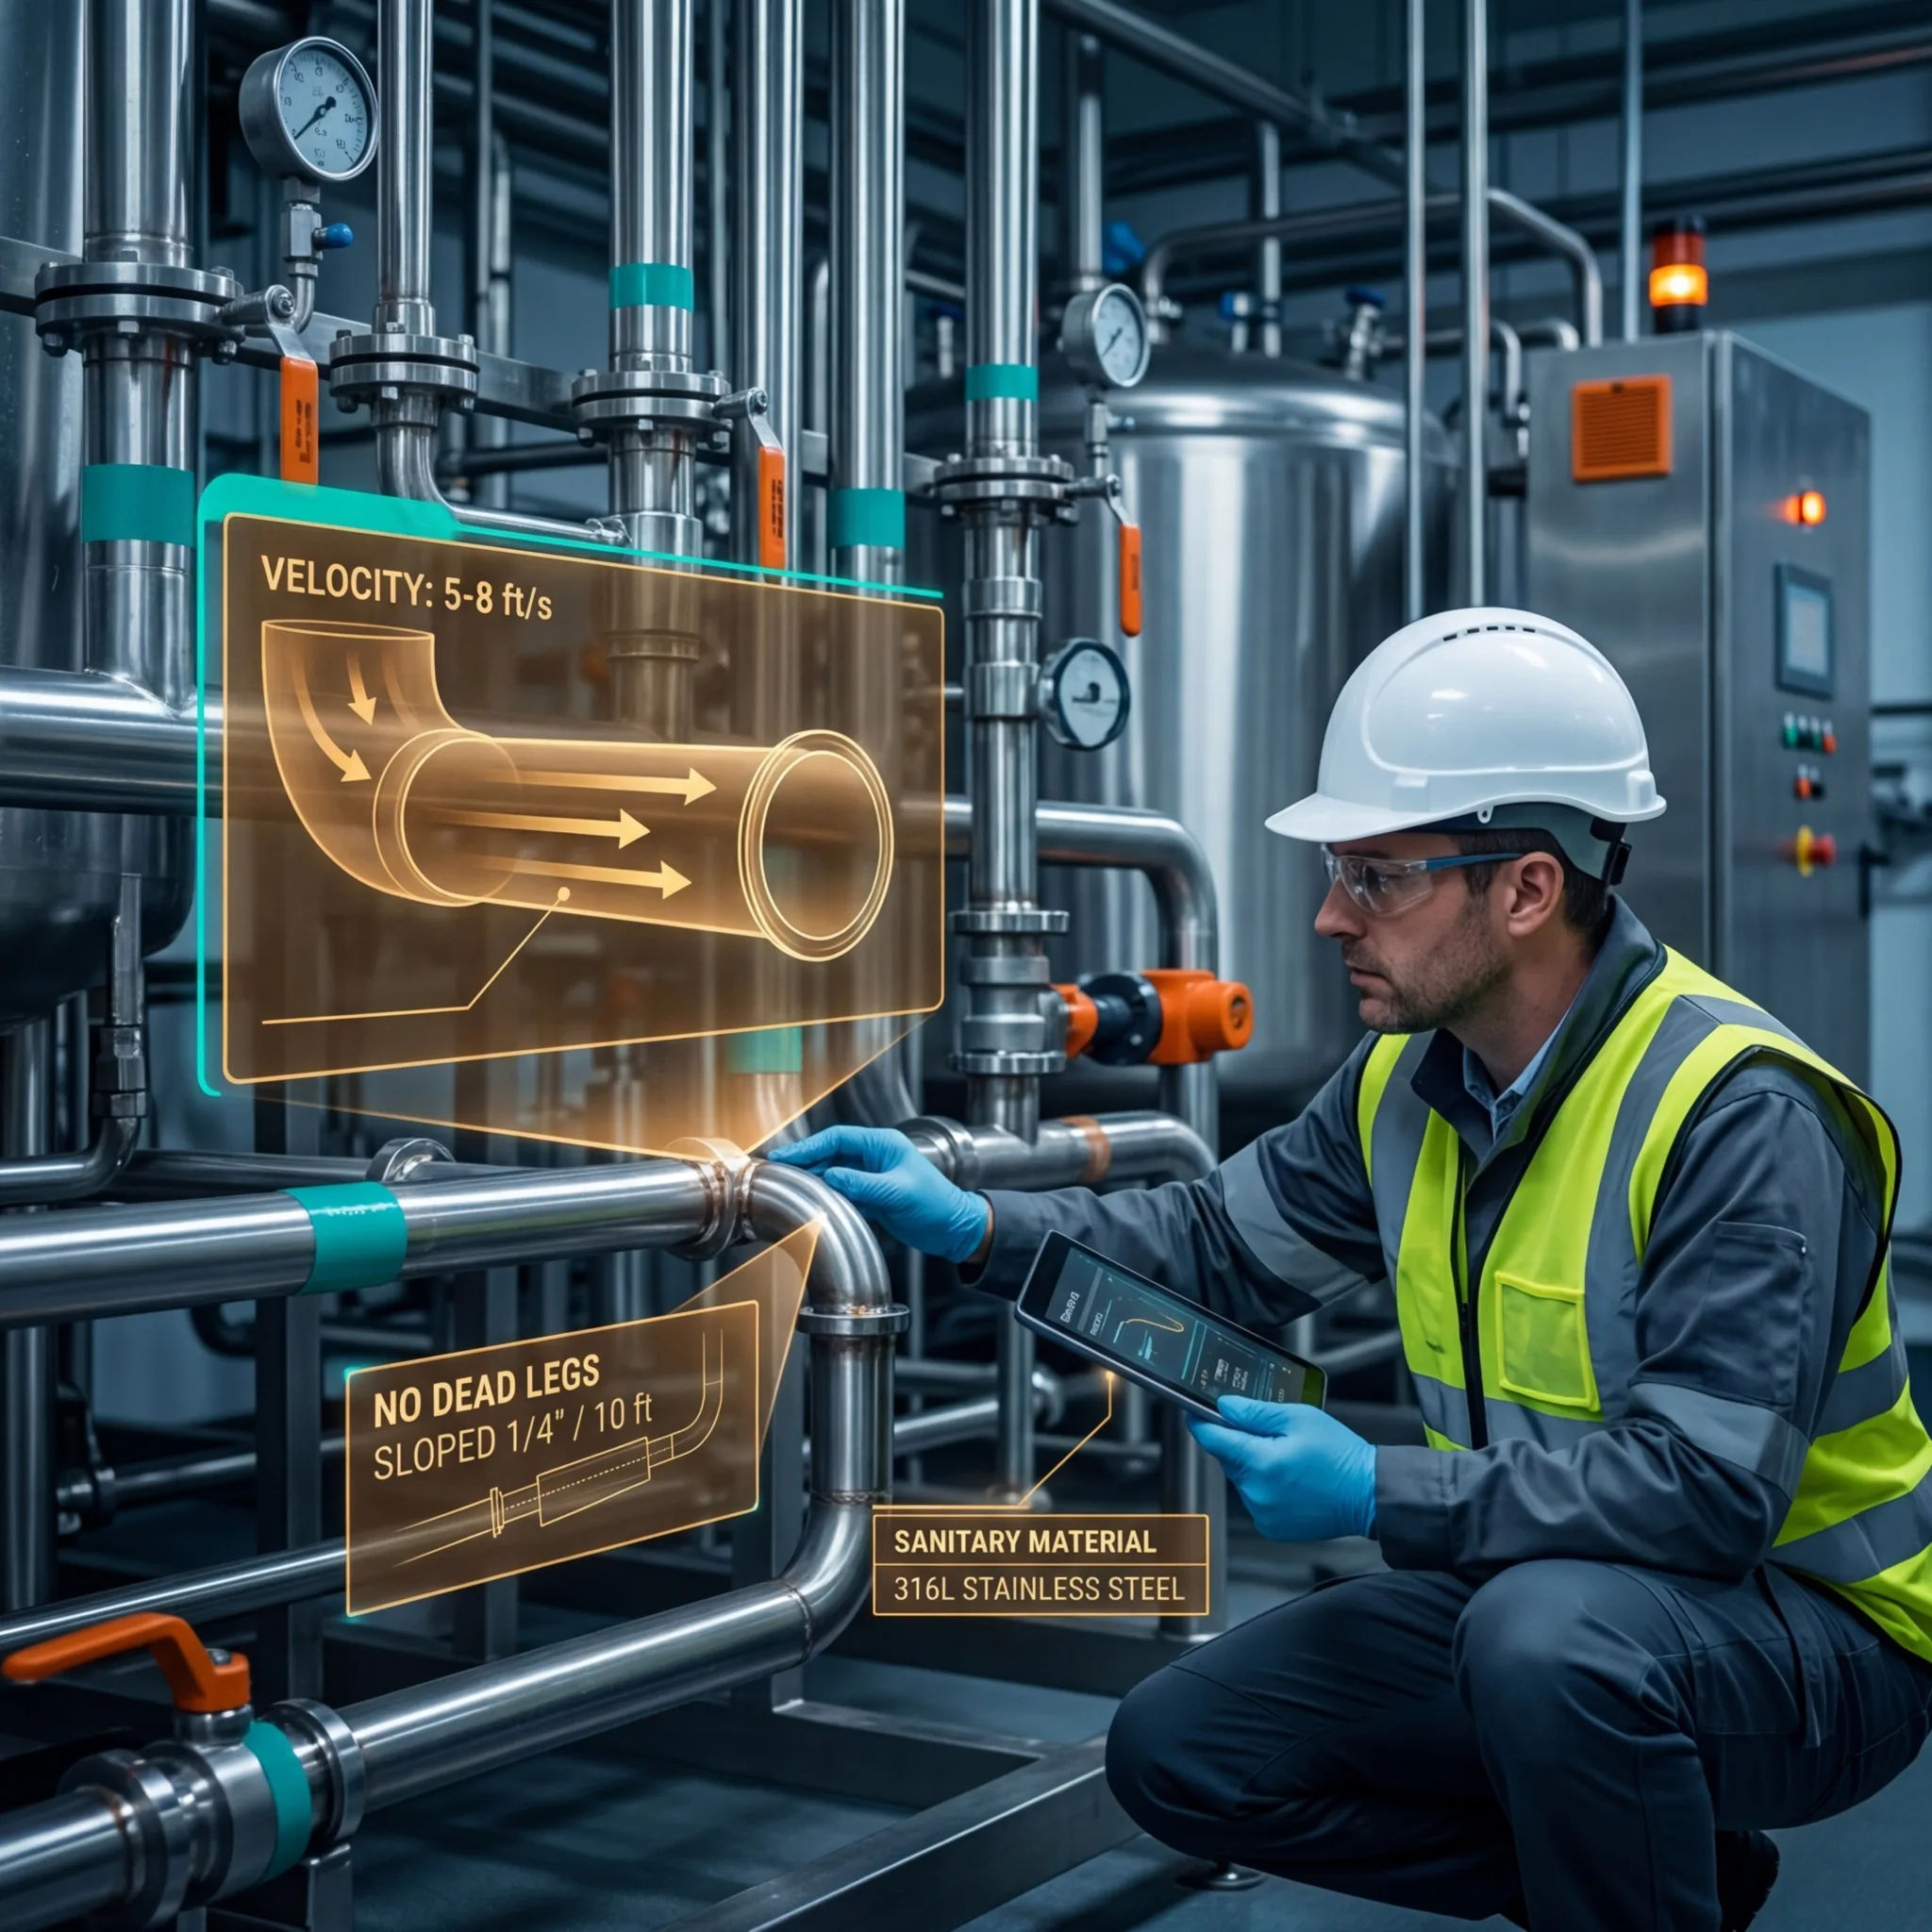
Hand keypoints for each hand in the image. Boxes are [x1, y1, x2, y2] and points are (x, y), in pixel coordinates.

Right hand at [767, 1126, 991, 1262]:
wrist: (953, 1228)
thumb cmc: (936, 1204)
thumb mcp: (898, 1192)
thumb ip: (862, 1183)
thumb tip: (830, 1176)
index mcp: (883, 1144)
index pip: (838, 1138)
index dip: (810, 1146)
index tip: (787, 1155)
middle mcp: (875, 1157)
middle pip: (831, 1153)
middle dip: (805, 1160)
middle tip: (778, 1169)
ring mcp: (872, 1176)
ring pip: (834, 1172)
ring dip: (813, 1178)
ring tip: (789, 1185)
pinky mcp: (872, 1195)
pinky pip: (843, 1190)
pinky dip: (827, 1194)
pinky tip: (812, 1201)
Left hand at [1187, 1394, 1377, 1542]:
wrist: (1368, 1493)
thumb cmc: (1340, 1455)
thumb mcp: (1298, 1418)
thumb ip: (1255, 1413)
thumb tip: (1225, 1407)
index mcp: (1260, 1463)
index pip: (1213, 1440)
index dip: (1201, 1423)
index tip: (1194, 1413)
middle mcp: (1256, 1492)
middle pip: (1228, 1459)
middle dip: (1240, 1443)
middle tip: (1271, 1434)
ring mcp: (1262, 1513)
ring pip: (1241, 1478)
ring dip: (1253, 1465)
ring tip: (1288, 1459)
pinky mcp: (1271, 1526)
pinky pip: (1255, 1498)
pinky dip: (1264, 1486)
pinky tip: (1290, 1480)